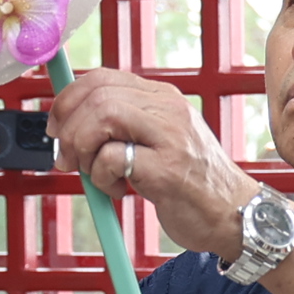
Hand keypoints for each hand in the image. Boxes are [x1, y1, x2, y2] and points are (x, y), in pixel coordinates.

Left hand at [48, 66, 261, 260]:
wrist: (236, 216)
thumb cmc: (192, 184)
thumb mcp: (159, 141)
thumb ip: (125, 126)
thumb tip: (70, 123)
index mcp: (163, 98)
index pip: (102, 78)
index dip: (68, 100)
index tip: (56, 127)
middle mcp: (168, 109)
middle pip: (98, 95)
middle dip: (69, 129)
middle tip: (68, 159)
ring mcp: (170, 137)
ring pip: (102, 117)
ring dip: (83, 149)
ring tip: (95, 175)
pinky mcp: (167, 169)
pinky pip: (112, 158)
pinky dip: (101, 178)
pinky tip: (119, 191)